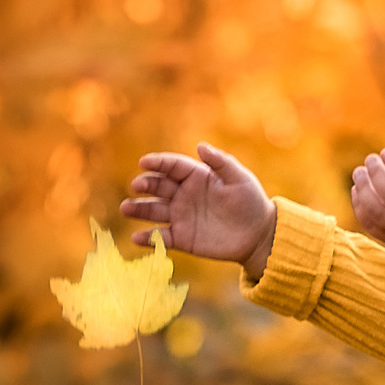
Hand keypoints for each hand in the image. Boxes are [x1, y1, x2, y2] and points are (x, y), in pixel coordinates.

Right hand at [123, 143, 278, 276]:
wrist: (257, 234)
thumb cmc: (250, 201)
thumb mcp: (239, 178)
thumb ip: (221, 162)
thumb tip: (200, 146)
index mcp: (196, 176)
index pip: (172, 166)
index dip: (158, 163)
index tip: (144, 162)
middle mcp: (184, 195)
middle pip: (158, 186)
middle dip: (145, 184)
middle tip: (136, 186)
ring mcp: (181, 216)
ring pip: (154, 210)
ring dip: (138, 209)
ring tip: (126, 208)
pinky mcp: (182, 238)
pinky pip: (161, 237)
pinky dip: (147, 239)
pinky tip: (137, 238)